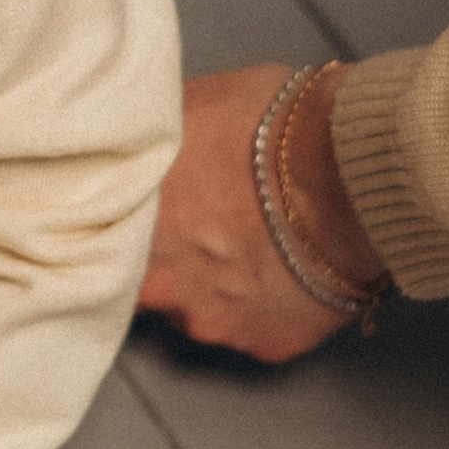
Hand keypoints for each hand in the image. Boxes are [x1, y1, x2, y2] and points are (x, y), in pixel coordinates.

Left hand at [138, 61, 382, 361]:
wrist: (355, 172)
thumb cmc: (277, 128)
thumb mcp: (191, 105)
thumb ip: (151, 141)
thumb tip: (134, 138)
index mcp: (132, 222)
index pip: (93, 240)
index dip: (115, 228)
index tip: (131, 216)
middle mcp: (160, 282)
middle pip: (141, 282)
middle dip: (163, 259)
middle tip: (198, 225)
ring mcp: (212, 320)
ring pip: (193, 310)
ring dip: (210, 284)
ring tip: (248, 243)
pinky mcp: (266, 343)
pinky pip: (252, 330)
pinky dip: (263, 305)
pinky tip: (281, 268)